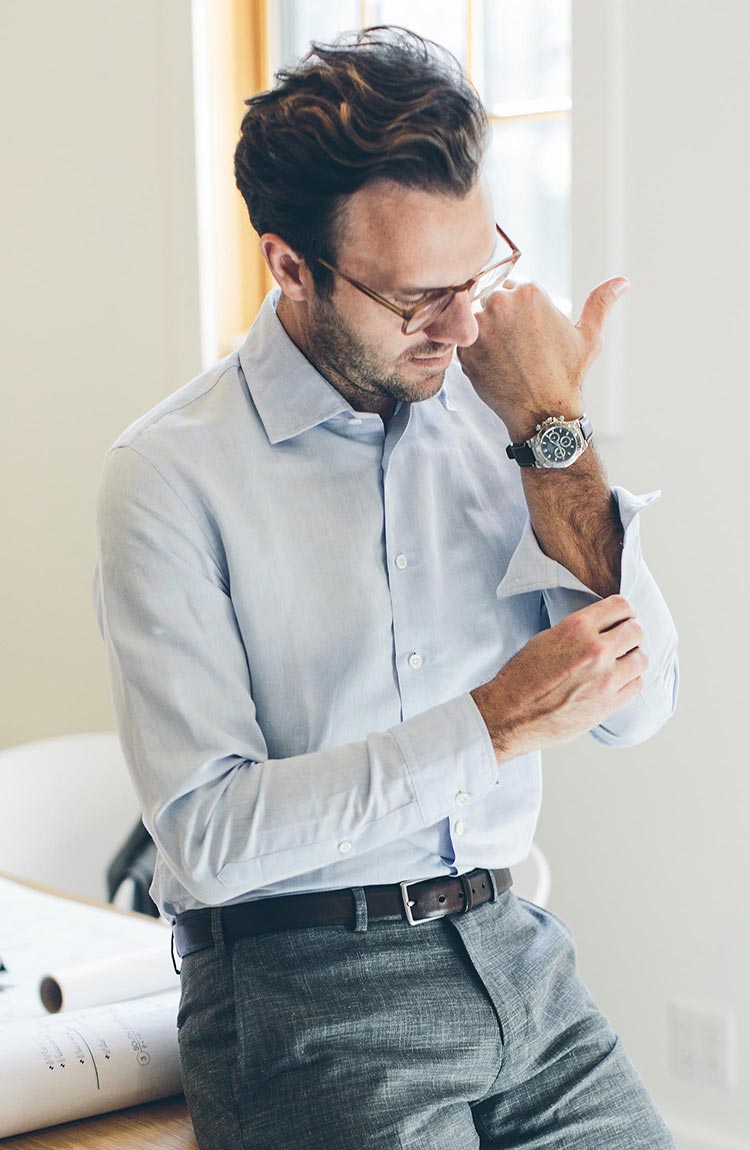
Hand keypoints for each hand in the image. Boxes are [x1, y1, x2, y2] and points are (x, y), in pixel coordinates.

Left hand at [457, 277, 629, 440]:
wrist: (544, 412)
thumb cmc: (568, 375)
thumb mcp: (589, 336)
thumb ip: (600, 303)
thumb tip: (622, 282)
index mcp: (530, 292)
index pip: (514, 287)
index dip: (519, 310)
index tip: (526, 332)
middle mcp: (501, 303)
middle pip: (491, 299)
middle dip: (499, 318)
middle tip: (514, 347)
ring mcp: (480, 326)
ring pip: (474, 319)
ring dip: (484, 333)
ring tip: (502, 357)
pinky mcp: (464, 349)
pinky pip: (463, 341)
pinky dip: (473, 352)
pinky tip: (492, 366)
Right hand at [470, 595, 646, 762]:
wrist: (510, 715)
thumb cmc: (521, 678)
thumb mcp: (544, 639)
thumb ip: (577, 632)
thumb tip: (600, 628)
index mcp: (577, 628)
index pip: (620, 606)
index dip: (624, 611)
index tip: (622, 617)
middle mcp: (596, 650)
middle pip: (636, 631)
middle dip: (630, 633)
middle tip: (622, 640)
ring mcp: (606, 679)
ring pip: (641, 658)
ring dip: (632, 658)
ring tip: (619, 662)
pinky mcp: (609, 703)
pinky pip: (637, 684)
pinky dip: (630, 680)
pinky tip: (616, 681)